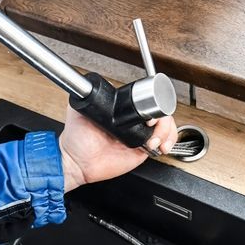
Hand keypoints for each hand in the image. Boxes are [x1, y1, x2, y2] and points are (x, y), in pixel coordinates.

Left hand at [59, 105, 177, 192]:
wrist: (77, 162)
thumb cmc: (77, 138)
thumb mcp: (80, 110)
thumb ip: (87, 96)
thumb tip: (92, 83)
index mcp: (122, 111)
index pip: (145, 101)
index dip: (152, 104)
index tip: (147, 113)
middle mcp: (133, 122)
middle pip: (160, 112)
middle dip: (163, 118)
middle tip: (151, 125)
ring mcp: (139, 135)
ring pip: (166, 126)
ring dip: (166, 131)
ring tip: (154, 140)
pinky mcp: (142, 151)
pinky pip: (163, 143)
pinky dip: (168, 141)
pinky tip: (160, 145)